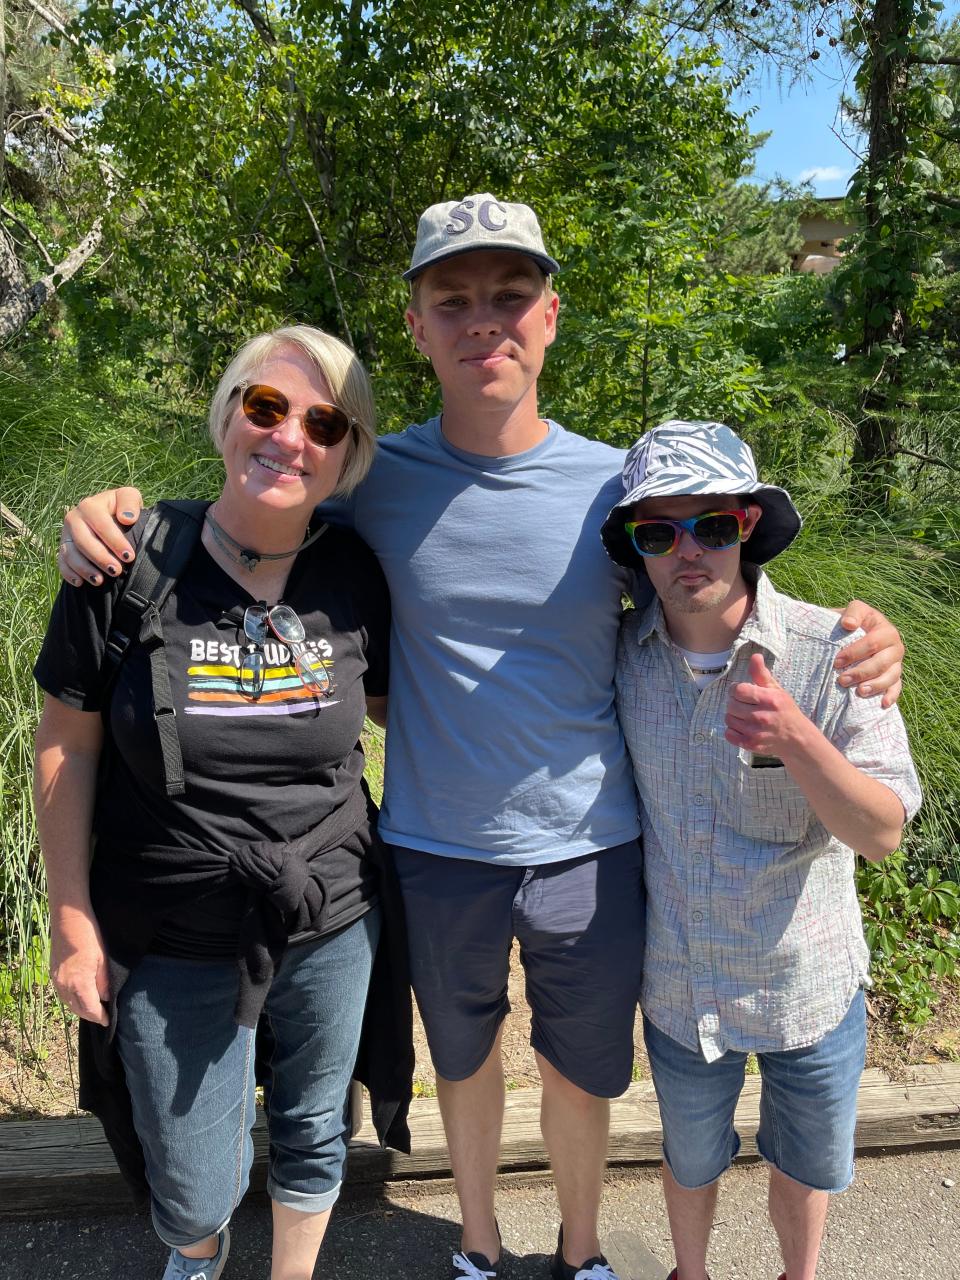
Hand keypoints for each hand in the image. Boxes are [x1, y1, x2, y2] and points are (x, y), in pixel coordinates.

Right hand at [50, 911, 109, 1025]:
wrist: (68, 919)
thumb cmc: (90, 936)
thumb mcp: (103, 959)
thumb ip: (104, 981)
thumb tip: (106, 997)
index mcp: (80, 983)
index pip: (90, 1009)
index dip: (100, 1017)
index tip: (108, 1021)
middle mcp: (65, 985)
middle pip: (77, 1009)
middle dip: (90, 1015)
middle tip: (102, 1017)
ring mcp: (57, 980)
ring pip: (68, 1003)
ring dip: (80, 1009)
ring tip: (92, 1009)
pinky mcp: (53, 973)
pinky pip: (62, 994)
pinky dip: (71, 999)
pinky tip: (79, 996)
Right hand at [58, 487, 142, 586]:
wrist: (110, 518)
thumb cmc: (122, 509)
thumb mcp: (129, 498)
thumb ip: (130, 502)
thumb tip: (126, 518)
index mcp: (90, 506)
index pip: (101, 524)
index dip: (115, 541)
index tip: (129, 556)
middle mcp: (74, 518)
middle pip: (83, 540)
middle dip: (100, 557)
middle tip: (116, 571)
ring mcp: (66, 534)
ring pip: (70, 553)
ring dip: (84, 568)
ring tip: (99, 581)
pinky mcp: (63, 548)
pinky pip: (61, 562)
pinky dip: (69, 573)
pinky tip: (80, 583)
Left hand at [725, 653, 808, 757]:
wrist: (796, 738)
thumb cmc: (785, 710)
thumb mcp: (776, 689)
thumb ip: (761, 674)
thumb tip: (754, 656)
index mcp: (768, 700)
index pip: (738, 690)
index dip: (736, 689)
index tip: (742, 691)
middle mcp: (761, 716)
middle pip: (731, 704)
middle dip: (735, 702)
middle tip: (744, 704)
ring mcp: (755, 732)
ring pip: (728, 719)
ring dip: (733, 715)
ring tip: (744, 715)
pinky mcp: (751, 745)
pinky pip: (729, 735)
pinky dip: (733, 730)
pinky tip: (743, 727)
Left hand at [833, 599, 903, 707]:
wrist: (850, 632)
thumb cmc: (849, 622)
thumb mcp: (852, 611)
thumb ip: (852, 612)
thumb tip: (848, 624)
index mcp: (884, 629)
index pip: (872, 642)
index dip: (855, 653)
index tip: (836, 661)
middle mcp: (894, 645)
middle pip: (882, 662)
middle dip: (861, 672)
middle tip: (842, 680)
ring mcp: (896, 662)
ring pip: (891, 676)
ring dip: (875, 685)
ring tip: (859, 692)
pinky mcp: (895, 675)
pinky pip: (897, 687)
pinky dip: (891, 695)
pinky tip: (882, 704)